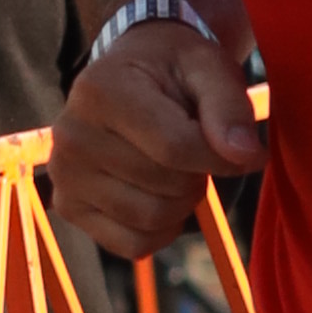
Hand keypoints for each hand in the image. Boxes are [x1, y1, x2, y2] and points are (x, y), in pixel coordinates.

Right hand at [53, 12, 259, 259]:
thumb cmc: (173, 69)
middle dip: (200, 174)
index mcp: (99, 91)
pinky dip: (162, 229)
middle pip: (165, 185)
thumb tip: (247, 156)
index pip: (174, 147)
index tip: (241, 149)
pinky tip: (162, 195)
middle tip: (198, 149)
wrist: (132, 74)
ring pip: (151, 218)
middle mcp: (70, 136)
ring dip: (183, 201)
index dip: (222, 157)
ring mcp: (64, 176)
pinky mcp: (69, 208)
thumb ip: (230, 106)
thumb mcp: (208, 68)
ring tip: (180, 168)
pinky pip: (133, 245)